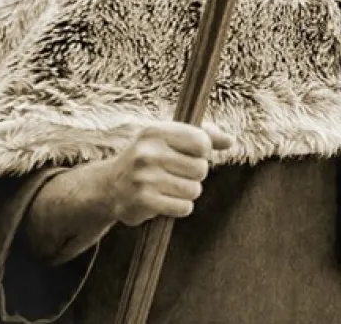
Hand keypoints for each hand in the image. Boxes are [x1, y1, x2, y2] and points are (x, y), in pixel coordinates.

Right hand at [96, 122, 233, 227]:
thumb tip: (230, 140)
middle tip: (175, 173)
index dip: (203, 152)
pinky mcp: (144, 201)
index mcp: (155, 131)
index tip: (190, 154)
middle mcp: (147, 153)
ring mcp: (144, 178)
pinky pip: (184, 207)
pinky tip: (164, 200)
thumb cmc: (149, 158)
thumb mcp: (170, 139)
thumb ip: (202, 137)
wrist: (110, 186)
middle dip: (195, 174)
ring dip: (187, 192)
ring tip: (169, 187)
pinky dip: (180, 207)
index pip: (201, 142)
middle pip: (200, 168)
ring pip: (194, 190)